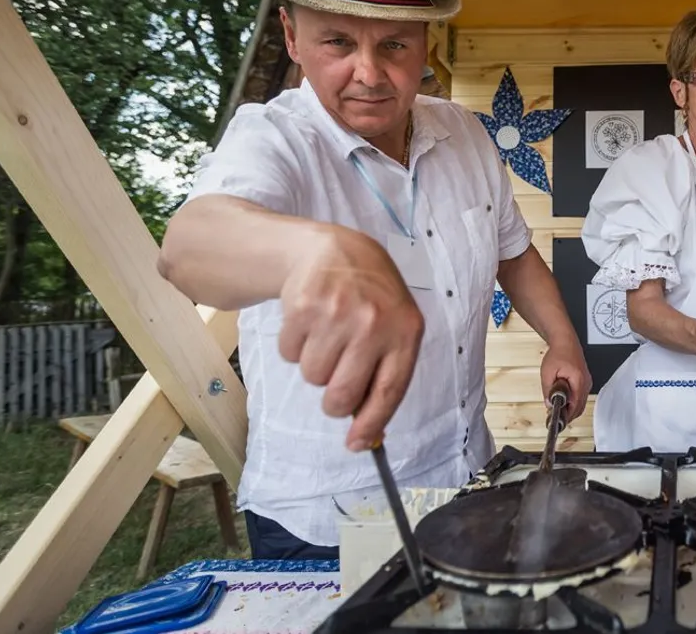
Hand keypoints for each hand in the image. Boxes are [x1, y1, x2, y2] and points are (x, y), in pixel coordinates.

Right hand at [277, 227, 423, 451]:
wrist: (337, 251)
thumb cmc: (371, 298)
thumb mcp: (395, 326)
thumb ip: (385, 374)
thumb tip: (366, 433)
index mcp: (406, 331)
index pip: (389, 391)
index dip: (371, 423)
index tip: (358, 445)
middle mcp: (374, 323)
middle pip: (342, 395)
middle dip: (334, 400)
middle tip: (335, 381)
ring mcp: (337, 313)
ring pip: (312, 377)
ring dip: (315, 366)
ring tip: (328, 336)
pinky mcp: (303, 306)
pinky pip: (289, 354)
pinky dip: (295, 346)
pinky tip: (311, 322)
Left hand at [541, 342, 590, 422]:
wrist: (565, 342)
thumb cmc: (558, 353)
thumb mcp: (547, 373)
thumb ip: (548, 390)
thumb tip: (549, 404)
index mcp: (578, 380)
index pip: (575, 405)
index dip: (567, 416)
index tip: (559, 422)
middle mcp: (585, 382)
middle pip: (579, 407)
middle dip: (568, 415)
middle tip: (555, 419)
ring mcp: (587, 382)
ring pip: (581, 403)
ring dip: (571, 410)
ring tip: (558, 412)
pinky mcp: (585, 382)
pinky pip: (581, 397)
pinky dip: (573, 403)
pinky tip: (564, 403)